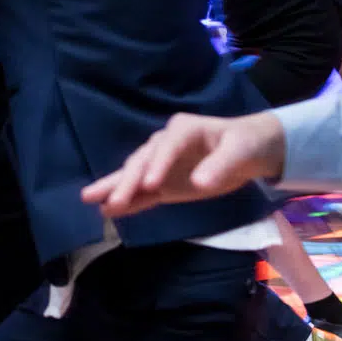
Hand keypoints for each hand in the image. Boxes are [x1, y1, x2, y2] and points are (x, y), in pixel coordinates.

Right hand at [82, 112, 285, 216]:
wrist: (251, 151)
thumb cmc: (246, 143)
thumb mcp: (241, 151)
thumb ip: (220, 165)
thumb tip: (199, 182)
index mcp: (183, 130)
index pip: (167, 146)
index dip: (157, 164)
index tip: (149, 185)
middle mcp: (165, 144)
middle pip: (143, 161)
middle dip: (127, 181)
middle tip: (110, 200)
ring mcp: (162, 165)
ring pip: (135, 176)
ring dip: (116, 188)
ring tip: (90, 200)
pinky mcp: (164, 184)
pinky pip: (144, 194)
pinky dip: (129, 202)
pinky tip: (108, 210)